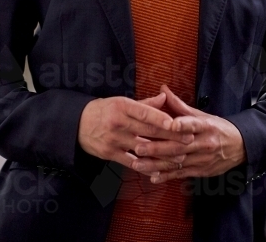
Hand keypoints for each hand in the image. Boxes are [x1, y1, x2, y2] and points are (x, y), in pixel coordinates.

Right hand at [77, 92, 194, 171]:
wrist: (77, 124)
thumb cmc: (104, 110)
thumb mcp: (121, 102)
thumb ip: (144, 103)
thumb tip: (164, 97)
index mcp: (122, 106)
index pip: (144, 112)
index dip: (161, 118)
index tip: (178, 123)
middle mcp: (117, 123)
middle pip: (148, 131)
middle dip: (170, 137)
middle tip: (188, 140)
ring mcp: (113, 140)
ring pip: (142, 148)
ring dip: (162, 154)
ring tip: (179, 157)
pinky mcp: (110, 154)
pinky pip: (131, 162)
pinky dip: (146, 165)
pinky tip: (159, 168)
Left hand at [133, 85, 245, 183]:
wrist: (240, 147)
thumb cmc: (217, 128)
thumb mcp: (202, 115)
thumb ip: (179, 105)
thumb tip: (163, 89)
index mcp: (206, 126)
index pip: (193, 124)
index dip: (183, 124)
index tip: (171, 124)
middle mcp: (204, 143)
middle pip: (179, 146)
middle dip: (157, 147)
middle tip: (138, 147)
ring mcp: (202, 159)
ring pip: (177, 162)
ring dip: (156, 164)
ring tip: (138, 164)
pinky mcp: (201, 171)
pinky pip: (181, 174)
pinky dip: (167, 176)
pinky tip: (153, 177)